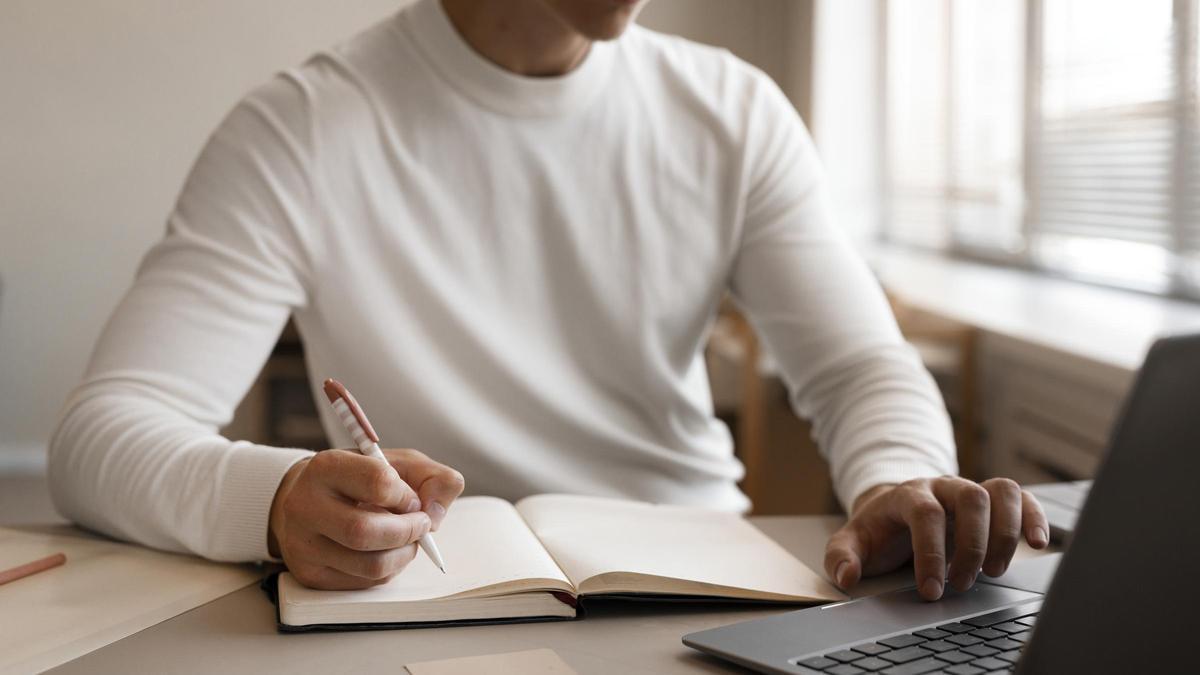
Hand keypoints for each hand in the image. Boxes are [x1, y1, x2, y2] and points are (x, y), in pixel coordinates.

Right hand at [268, 448, 465, 588]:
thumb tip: (436, 515)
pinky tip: (384, 551)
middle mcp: (305, 505)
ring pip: (370, 565)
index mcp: (326, 468)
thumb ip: (433, 478)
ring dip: (403, 555)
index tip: (412, 500)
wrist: (308, 499)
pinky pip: (364, 583)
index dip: (407, 495)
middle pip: (365, 532)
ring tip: (405, 540)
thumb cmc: (361, 480)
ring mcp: (303, 544)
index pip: (378, 482)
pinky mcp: (310, 574)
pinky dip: (388, 570)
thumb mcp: (399, 464)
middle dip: (408, 532)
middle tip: (420, 526)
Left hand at [824, 477, 1048, 600]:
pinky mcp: (992, 500)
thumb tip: (847, 576)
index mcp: (907, 494)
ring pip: (1000, 492)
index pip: (925, 514)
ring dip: (1004, 534)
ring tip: (994, 572)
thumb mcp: (853, 542)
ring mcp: (970, 489)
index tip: (932, 590)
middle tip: (962, 584)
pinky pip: (1021, 497)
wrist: (894, 512)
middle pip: (970, 498)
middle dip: (971, 546)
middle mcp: (942, 486)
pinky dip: (1034, 517)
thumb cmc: (878, 532)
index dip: (931, 553)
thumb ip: (841, 557)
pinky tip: (1038, 544)